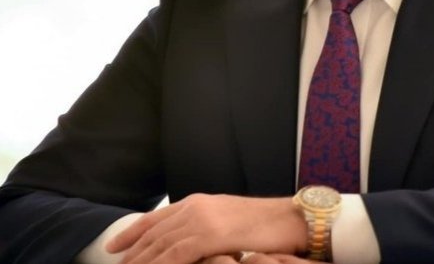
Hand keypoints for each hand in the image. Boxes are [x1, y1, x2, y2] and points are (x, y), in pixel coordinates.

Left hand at [106, 193, 307, 263]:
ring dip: (141, 263)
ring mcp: (203, 219)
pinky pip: (176, 255)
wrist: (291, 218)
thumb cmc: (266, 225)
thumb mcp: (229, 222)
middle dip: (131, 254)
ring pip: (160, 246)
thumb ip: (206, 228)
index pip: (157, 218)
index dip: (133, 233)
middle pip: (154, 234)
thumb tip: (189, 245)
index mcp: (199, 202)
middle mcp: (196, 207)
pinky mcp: (211, 235)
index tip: (114, 247)